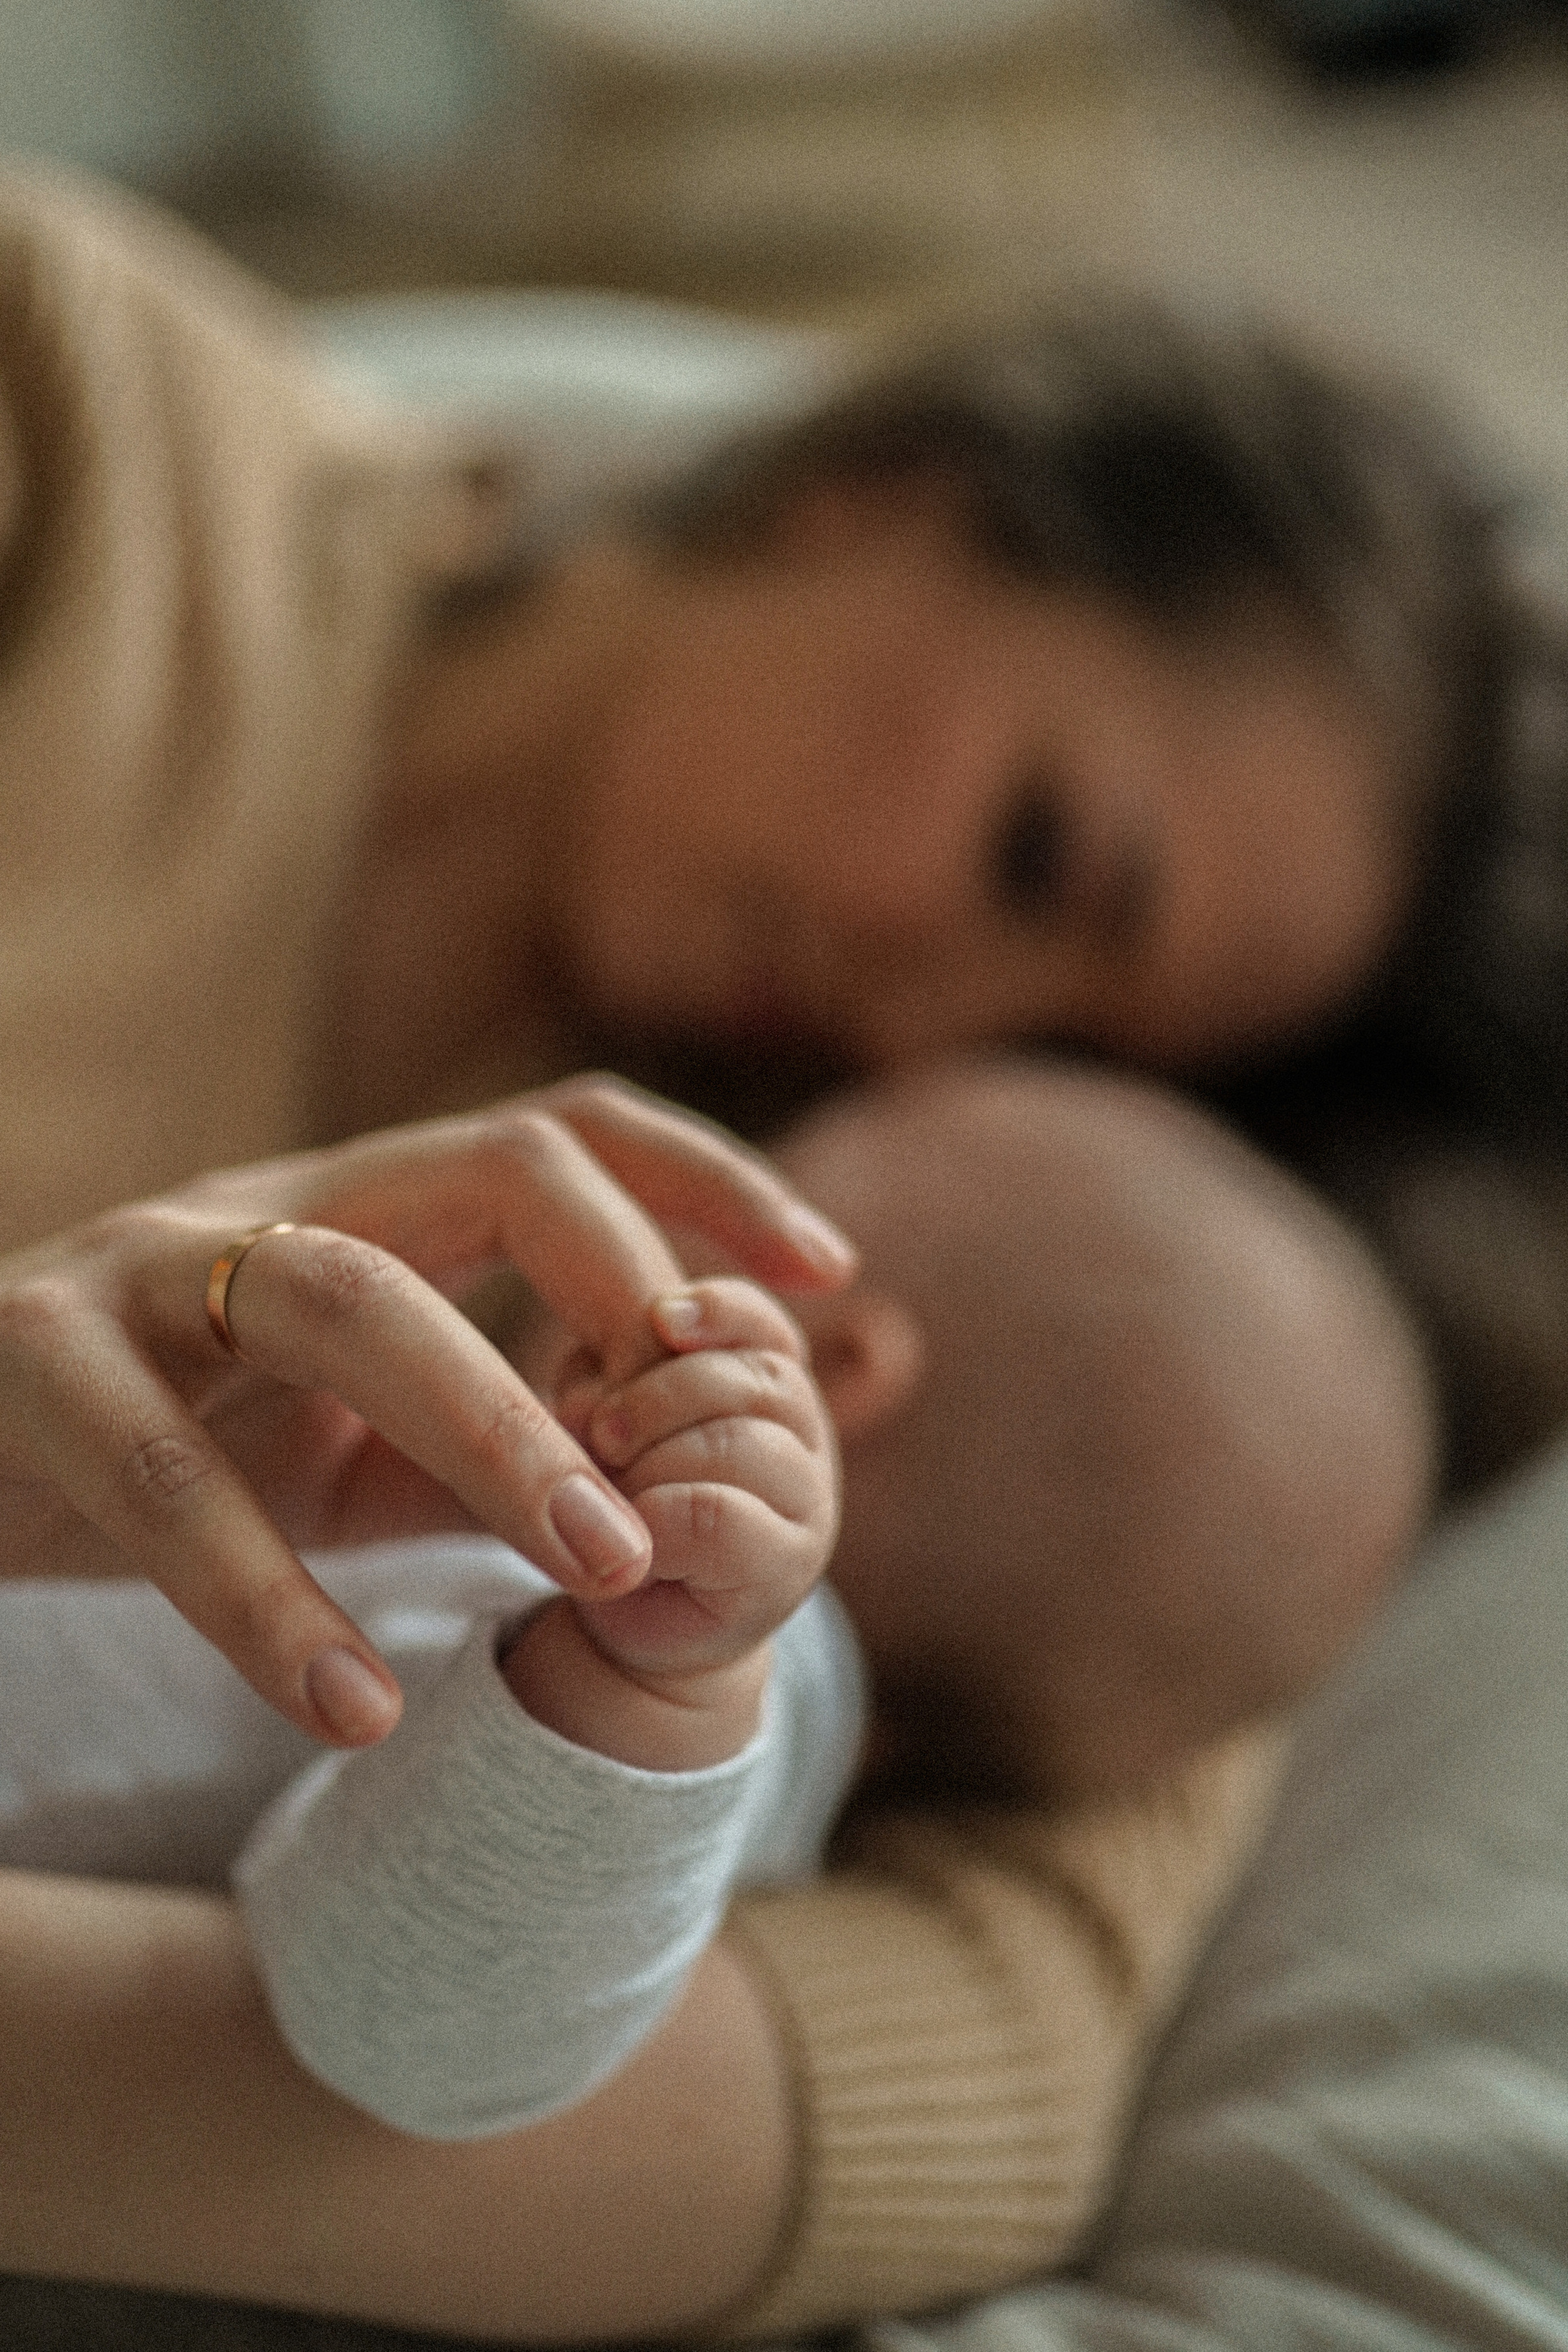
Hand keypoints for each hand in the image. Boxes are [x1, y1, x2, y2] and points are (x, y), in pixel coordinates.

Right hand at [0, 1077, 854, 1746]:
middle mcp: (266, 1207)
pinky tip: (352, 1708)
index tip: (832, 1264)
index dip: (702, 1173)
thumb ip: (506, 1462)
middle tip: (697, 1473)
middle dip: (617, 1306)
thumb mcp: (358, 1457)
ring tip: (597, 1574)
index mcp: (359, 1213)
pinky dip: (266, 1601)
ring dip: (492, 1433)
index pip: (557, 1133)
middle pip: (482, 1175)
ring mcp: (140, 1271)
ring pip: (343, 1296)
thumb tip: (688, 1506)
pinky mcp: (27, 1369)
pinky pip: (165, 1478)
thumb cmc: (171, 1455)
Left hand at [502, 1278, 838, 1770]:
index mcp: (765, 1379)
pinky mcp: (788, 1566)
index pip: (760, 1323)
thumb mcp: (602, 1421)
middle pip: (752, 1377)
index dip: (717, 1312)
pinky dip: (659, 1520)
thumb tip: (588, 1399)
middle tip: (601, 1436)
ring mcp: (808, 1500)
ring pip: (739, 1444)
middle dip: (660, 1397)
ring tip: (611, 1494)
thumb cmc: (616, 1504)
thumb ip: (605, 1381)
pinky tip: (633, 1541)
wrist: (636, 1624)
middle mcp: (804, 1434)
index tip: (662, 1319)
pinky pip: (719, 1516)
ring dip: (655, 1463)